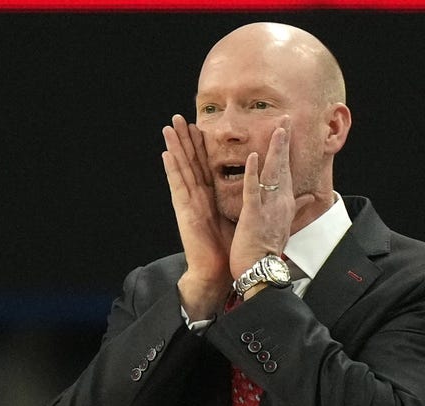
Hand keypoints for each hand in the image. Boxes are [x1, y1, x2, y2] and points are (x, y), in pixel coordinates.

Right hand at [162, 114, 233, 317]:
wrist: (219, 271)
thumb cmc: (230, 248)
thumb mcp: (240, 218)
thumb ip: (244, 202)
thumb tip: (258, 191)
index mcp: (211, 197)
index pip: (206, 166)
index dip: (202, 146)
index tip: (200, 125)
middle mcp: (198, 197)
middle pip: (191, 162)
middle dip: (185, 139)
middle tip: (179, 117)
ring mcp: (189, 203)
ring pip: (181, 169)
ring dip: (175, 147)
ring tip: (168, 127)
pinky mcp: (185, 212)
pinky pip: (178, 186)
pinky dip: (172, 170)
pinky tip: (166, 153)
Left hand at [229, 117, 314, 279]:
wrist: (261, 271)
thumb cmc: (267, 249)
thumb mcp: (285, 224)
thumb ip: (296, 207)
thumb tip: (309, 197)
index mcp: (283, 203)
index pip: (286, 170)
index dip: (286, 149)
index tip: (287, 129)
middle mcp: (279, 202)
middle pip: (283, 166)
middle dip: (284, 141)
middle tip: (286, 117)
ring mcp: (268, 207)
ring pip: (272, 173)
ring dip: (275, 150)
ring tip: (278, 128)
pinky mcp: (253, 215)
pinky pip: (254, 191)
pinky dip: (254, 173)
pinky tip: (253, 156)